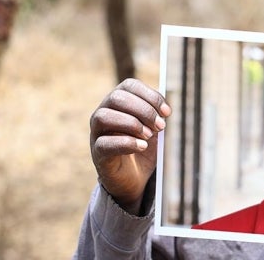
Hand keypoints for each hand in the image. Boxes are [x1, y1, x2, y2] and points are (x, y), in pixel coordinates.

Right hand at [89, 79, 170, 214]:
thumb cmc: (144, 146)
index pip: (129, 85)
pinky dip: (127, 142)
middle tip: (161, 126)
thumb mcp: (154, 126)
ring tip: (150, 135)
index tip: (167, 112)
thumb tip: (165, 109)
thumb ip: (158, 113)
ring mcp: (97, 133)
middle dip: (144, 110)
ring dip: (132, 123)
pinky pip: (104, 143)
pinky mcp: (97, 153)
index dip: (151, 95)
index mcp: (118, 102)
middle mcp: (103, 113)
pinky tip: (143, 146)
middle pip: (116, 98)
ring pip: (104, 116)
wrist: (134, 177)